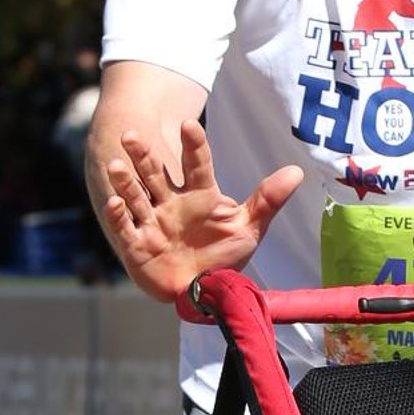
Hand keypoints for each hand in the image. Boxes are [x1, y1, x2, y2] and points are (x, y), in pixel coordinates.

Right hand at [100, 119, 303, 301]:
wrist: (201, 289)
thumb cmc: (222, 254)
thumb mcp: (248, 228)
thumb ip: (268, 200)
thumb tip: (297, 171)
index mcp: (199, 195)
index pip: (196, 164)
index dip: (193, 145)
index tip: (189, 124)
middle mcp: (171, 203)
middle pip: (156, 174)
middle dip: (144, 155)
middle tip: (132, 135)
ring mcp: (152, 222)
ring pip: (136, 195)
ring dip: (126, 180)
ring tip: (117, 163)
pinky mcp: (137, 244)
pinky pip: (125, 227)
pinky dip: (118, 215)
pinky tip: (115, 203)